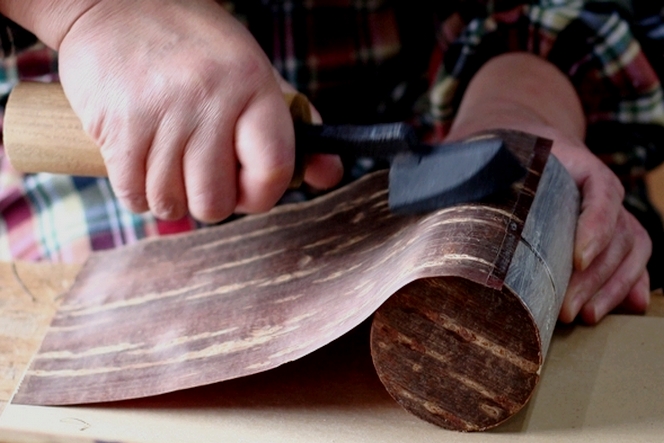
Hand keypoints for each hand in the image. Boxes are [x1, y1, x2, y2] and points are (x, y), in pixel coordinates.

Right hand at [54, 0, 340, 221]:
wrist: (112, 6)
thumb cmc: (193, 46)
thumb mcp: (252, 71)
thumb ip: (294, 126)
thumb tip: (330, 175)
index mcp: (252, 85)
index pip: (274, 169)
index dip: (262, 195)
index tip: (248, 190)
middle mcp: (209, 99)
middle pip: (217, 202)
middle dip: (211, 202)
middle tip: (202, 177)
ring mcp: (161, 114)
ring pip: (172, 204)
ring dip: (172, 198)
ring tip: (170, 166)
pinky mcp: (118, 127)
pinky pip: (134, 196)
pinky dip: (139, 193)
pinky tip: (142, 164)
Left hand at [445, 52, 651, 323]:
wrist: (517, 134)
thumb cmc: (494, 146)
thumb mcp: (476, 148)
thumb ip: (456, 163)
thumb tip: (418, 183)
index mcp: (572, 160)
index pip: (600, 192)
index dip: (595, 226)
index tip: (577, 258)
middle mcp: (596, 186)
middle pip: (616, 231)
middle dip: (595, 275)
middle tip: (568, 309)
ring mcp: (603, 210)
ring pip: (628, 248)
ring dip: (610, 286)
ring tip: (583, 316)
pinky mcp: (604, 231)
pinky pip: (631, 255)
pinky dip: (629, 282)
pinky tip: (625, 307)